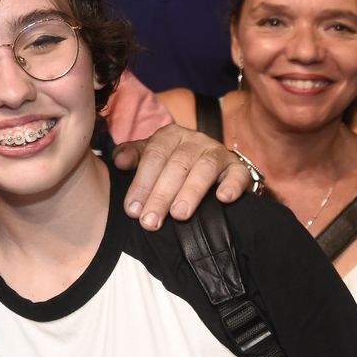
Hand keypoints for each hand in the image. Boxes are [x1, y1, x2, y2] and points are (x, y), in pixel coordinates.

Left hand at [115, 123, 254, 229]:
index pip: (153, 156)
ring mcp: (217, 152)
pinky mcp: (238, 168)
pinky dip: (232, 185)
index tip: (132, 210)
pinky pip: (238, 174)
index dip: (141, 183)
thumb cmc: (171, 164)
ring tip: (179, 215)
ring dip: (191, 192)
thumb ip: (131, 156)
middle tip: (150, 221)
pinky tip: (223, 199)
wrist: (209, 164)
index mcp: (169, 135)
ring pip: (205, 168)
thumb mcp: (149, 157)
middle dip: (161, 195)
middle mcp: (194, 140)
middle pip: (176, 165)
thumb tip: (118, 161)